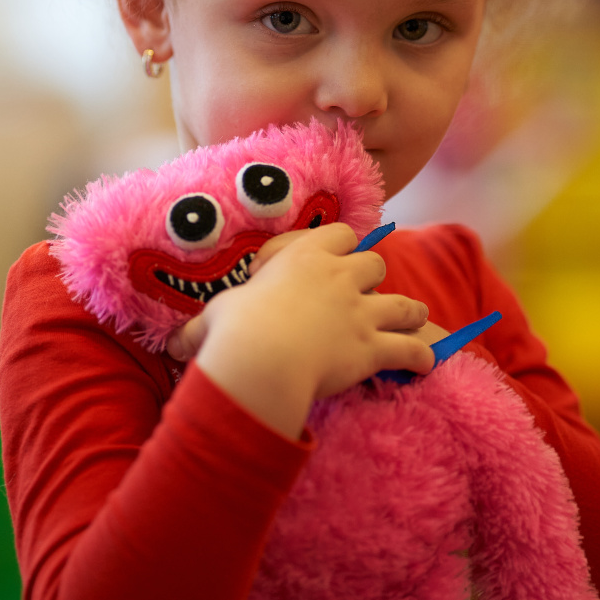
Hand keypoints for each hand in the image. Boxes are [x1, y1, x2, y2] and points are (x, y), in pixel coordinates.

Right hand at [167, 224, 434, 438]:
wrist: (263, 356)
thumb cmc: (235, 329)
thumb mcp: (213, 319)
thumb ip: (199, 329)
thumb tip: (173, 346)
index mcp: (305, 257)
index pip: (339, 234)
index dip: (340, 246)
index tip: (332, 260)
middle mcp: (340, 277)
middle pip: (375, 262)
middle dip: (373, 277)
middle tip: (366, 294)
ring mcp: (360, 311)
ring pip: (403, 303)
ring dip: (409, 313)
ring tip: (414, 321)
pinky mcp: (373, 347)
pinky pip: (410, 349)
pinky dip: (420, 357)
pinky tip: (426, 365)